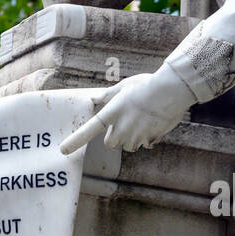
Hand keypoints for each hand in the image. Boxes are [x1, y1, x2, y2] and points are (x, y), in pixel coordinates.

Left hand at [60, 68, 191, 155]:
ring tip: (143, 121)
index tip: (63, 151)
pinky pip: (146, 144)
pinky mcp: (150, 139)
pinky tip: (154, 124)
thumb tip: (95, 97)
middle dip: (116, 137)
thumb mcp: (124, 86)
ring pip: (129, 146)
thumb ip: (109, 95)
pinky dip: (148, 138)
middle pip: (111, 143)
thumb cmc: (146, 85)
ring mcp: (136, 136)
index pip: (89, 130)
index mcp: (111, 113)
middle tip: (126, 123)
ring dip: (133, 138)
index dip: (75, 141)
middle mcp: (121, 128)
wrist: (171, 91)